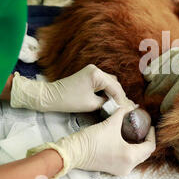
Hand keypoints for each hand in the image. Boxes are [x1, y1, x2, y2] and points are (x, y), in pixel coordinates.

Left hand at [11, 64, 135, 112]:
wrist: (50, 96)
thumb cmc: (69, 101)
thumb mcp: (91, 104)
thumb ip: (106, 103)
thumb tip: (116, 104)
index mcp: (96, 74)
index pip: (115, 87)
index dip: (122, 99)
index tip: (127, 108)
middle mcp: (96, 69)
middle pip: (114, 83)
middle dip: (119, 95)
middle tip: (124, 107)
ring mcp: (92, 70)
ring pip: (109, 82)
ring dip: (114, 92)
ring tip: (118, 104)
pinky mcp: (89, 74)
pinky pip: (103, 82)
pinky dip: (107, 90)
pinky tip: (109, 99)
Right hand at [27, 105, 155, 176]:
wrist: (73, 152)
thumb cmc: (92, 139)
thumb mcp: (111, 123)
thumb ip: (123, 112)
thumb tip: (131, 105)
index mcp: (130, 157)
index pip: (150, 146)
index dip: (151, 134)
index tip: (149, 125)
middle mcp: (128, 167)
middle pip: (145, 153)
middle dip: (146, 140)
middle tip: (144, 128)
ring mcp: (121, 170)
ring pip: (137, 157)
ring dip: (138, 145)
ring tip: (136, 132)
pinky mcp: (113, 170)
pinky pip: (129, 160)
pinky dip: (131, 150)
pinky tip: (127, 140)